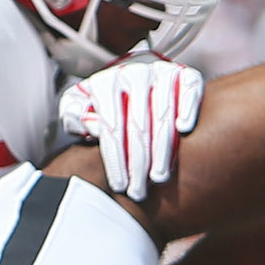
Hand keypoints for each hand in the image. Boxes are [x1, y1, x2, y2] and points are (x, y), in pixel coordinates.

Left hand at [58, 58, 204, 202]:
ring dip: (162, 150)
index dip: (116, 160)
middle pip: (138, 126)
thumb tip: (90, 126)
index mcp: (106, 83)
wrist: (130, 79)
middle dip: (138, 163)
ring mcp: (161, 73)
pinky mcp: (184, 74)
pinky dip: (188, 108)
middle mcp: (134, 74)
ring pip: (163, 115)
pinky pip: (189, 91)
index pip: (112, 127)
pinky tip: (184, 130)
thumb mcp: (79, 105)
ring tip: (159, 177)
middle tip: (139, 190)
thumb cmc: (103, 102)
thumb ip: (75, 114)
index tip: (120, 185)